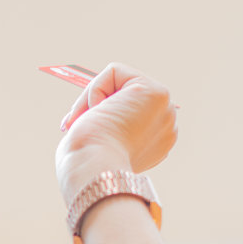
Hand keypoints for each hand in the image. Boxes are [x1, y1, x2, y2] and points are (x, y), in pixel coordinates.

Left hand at [54, 63, 179, 203]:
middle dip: (97, 106)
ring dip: (94, 100)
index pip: (127, 114)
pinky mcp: (156, 92)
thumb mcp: (101, 145)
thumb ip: (108, 128)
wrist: (93, 170)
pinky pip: (114, 72)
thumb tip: (97, 110)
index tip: (87, 135)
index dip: (103, 119)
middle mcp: (167, 126)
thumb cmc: (87, 165)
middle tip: (74, 125)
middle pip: (125, 95)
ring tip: (90, 122)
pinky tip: (98, 112)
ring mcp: (166, 110)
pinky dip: (96, 90)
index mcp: (157, 143)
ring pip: (119, 82)